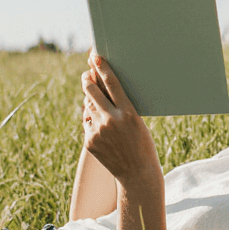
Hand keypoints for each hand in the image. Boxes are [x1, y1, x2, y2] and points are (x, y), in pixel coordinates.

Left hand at [81, 53, 161, 187]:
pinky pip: (87, 124)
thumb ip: (119, 107)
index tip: (94, 56)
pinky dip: (92, 123)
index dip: (101, 67)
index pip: (111, 83)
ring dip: (92, 104)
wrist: (136, 173)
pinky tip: (104, 132)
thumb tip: (96, 90)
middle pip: (91, 90)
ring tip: (104, 111)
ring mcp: (98, 131)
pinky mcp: (89, 141)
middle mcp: (111, 120)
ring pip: (88, 107)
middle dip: (88, 79)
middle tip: (87, 74)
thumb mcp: (137, 122)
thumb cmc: (141, 144)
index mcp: (128, 113)